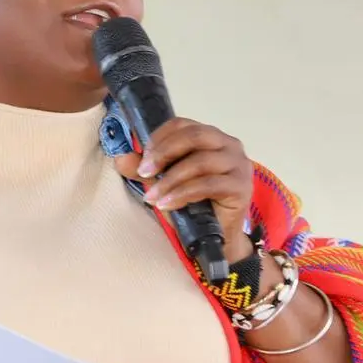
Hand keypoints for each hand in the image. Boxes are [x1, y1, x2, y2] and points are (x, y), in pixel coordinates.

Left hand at [115, 118, 254, 259]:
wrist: (218, 238)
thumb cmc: (194, 206)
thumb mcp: (164, 184)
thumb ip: (144, 170)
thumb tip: (120, 157)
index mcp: (211, 137)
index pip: (182, 125)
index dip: (159, 138)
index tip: (143, 159)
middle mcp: (229, 145)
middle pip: (194, 135)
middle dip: (164, 153)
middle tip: (144, 172)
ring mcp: (239, 164)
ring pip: (200, 162)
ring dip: (170, 179)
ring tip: (152, 197)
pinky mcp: (241, 186)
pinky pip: (208, 185)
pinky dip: (182, 194)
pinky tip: (167, 204)